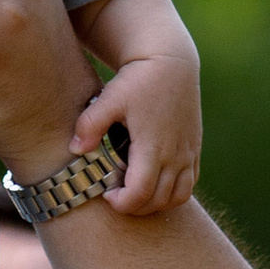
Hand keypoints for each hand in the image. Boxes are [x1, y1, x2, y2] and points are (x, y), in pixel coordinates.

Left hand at [73, 62, 203, 213]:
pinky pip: (189, 184)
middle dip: (134, 207)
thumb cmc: (137, 79)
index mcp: (153, 145)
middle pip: (158, 201)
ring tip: (134, 193)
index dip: (121, 203)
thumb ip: (90, 125)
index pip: (140, 194)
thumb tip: (75, 149)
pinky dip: (172, 193)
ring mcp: (188, 152)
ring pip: (178, 197)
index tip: (106, 194)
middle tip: (115, 196)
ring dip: (155, 204)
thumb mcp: (109, 98)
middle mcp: (175, 153)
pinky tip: (152, 182)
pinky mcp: (194, 149)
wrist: (170, 61)